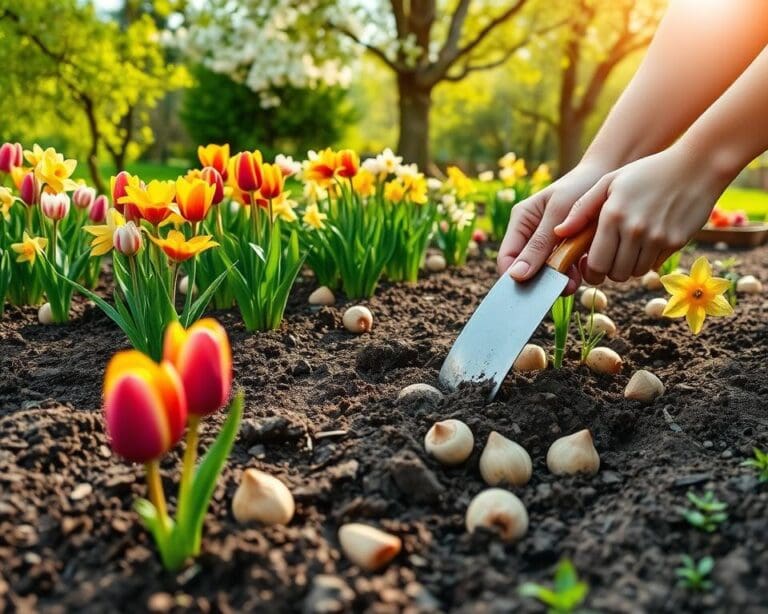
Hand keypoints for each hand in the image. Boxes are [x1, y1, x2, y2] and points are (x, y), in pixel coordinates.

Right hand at [497, 161, 609, 293]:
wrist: (610, 176)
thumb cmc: (580, 187)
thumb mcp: (557, 214)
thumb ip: (538, 246)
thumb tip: (516, 276)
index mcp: (520, 221)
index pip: (507, 258)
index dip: (514, 278)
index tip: (530, 292)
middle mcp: (530, 233)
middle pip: (526, 268)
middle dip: (542, 280)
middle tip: (563, 287)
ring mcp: (548, 242)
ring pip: (545, 271)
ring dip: (560, 278)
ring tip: (575, 281)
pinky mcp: (566, 248)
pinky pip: (563, 268)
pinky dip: (572, 272)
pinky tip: (583, 270)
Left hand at [553, 146, 727, 284]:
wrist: (697, 165)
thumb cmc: (646, 173)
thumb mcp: (609, 182)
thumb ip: (581, 208)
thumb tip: (558, 231)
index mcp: (613, 216)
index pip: (596, 264)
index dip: (591, 271)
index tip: (591, 266)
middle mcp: (635, 230)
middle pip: (615, 274)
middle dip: (608, 271)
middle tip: (608, 260)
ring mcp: (658, 238)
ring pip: (635, 273)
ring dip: (628, 267)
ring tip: (626, 250)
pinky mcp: (676, 242)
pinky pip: (655, 265)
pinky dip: (648, 261)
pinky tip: (646, 243)